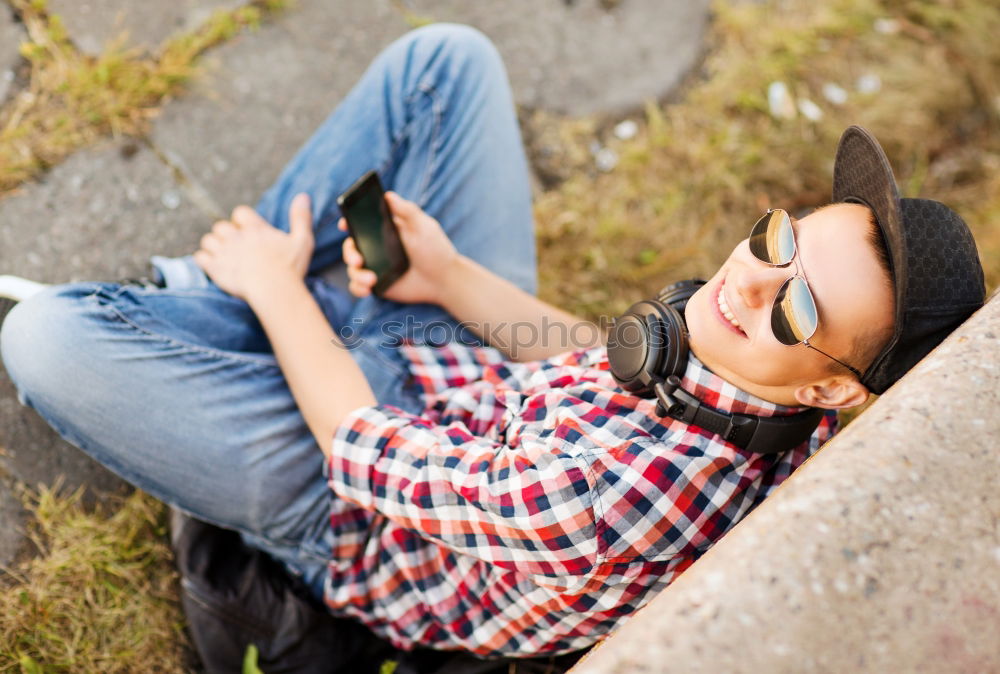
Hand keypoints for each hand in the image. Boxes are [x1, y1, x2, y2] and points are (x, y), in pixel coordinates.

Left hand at [194, 193, 313, 301]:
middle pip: (220, 226)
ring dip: (214, 246)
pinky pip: (200, 257)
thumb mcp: (302, 241)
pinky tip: (214, 266)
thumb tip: (303, 196)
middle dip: (226, 234)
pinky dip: (204, 260)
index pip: (240, 212)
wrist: (274, 291)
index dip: (242, 221)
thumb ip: (301, 217)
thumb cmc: (290, 268)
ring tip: (224, 256)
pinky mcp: (215, 268)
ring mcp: (224, 252)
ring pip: (208, 240)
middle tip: (236, 247)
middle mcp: (237, 237)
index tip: (249, 231)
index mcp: (256, 229)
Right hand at [341, 191, 459, 304]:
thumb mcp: (424, 227)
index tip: (344, 224)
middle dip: (349, 253)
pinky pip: (358, 286)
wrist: (445, 280)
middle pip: (351, 246)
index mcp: (385, 230)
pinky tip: (367, 289)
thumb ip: (407, 211)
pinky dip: (358, 288)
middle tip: (357, 260)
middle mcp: (376, 247)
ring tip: (371, 280)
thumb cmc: (437, 250)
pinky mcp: (377, 285)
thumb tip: (388, 195)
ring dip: (356, 274)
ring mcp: (375, 266)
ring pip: (352, 268)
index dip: (349, 222)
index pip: (360, 223)